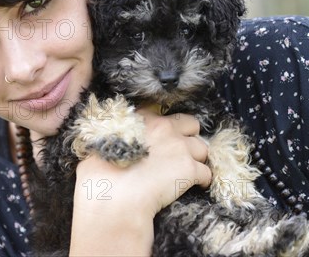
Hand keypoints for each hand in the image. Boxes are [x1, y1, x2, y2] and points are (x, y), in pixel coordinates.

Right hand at [69, 111, 210, 255]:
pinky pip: (206, 173)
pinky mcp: (190, 169)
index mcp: (142, 119)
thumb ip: (116, 137)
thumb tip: (116, 143)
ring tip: (188, 171)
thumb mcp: (103, 145)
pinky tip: (195, 186)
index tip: (162, 138)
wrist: (115, 196)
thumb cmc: (102, 174)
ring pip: (202, 148)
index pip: (163, 113)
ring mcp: (179, 146)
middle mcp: (164, 127)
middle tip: (181, 152)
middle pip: (191, 124)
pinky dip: (202, 180)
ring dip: (197, 159)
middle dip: (189, 137)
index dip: (166, 127)